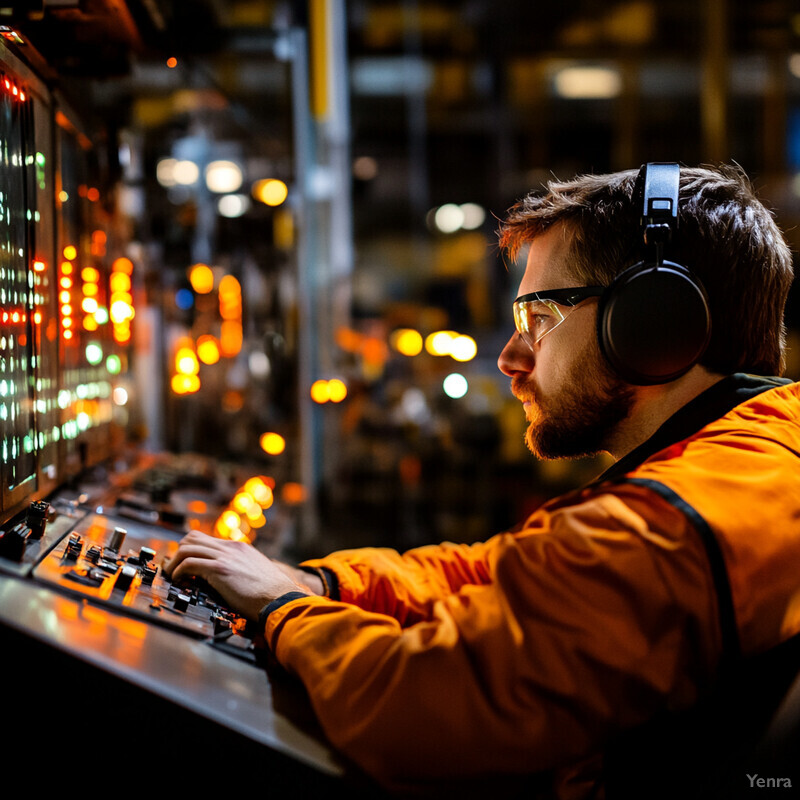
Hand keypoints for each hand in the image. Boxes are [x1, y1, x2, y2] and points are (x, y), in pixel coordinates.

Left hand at [165, 531, 307, 620]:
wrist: (280, 598)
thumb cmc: (271, 593)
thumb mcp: (256, 573)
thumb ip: (242, 570)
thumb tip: (231, 580)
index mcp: (239, 548)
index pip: (206, 540)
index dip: (190, 551)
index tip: (184, 565)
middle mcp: (230, 547)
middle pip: (192, 538)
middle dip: (178, 553)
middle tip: (174, 569)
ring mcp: (225, 556)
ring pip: (186, 547)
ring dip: (174, 562)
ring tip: (171, 576)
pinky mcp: (220, 569)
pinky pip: (189, 563)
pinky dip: (178, 571)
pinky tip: (179, 581)